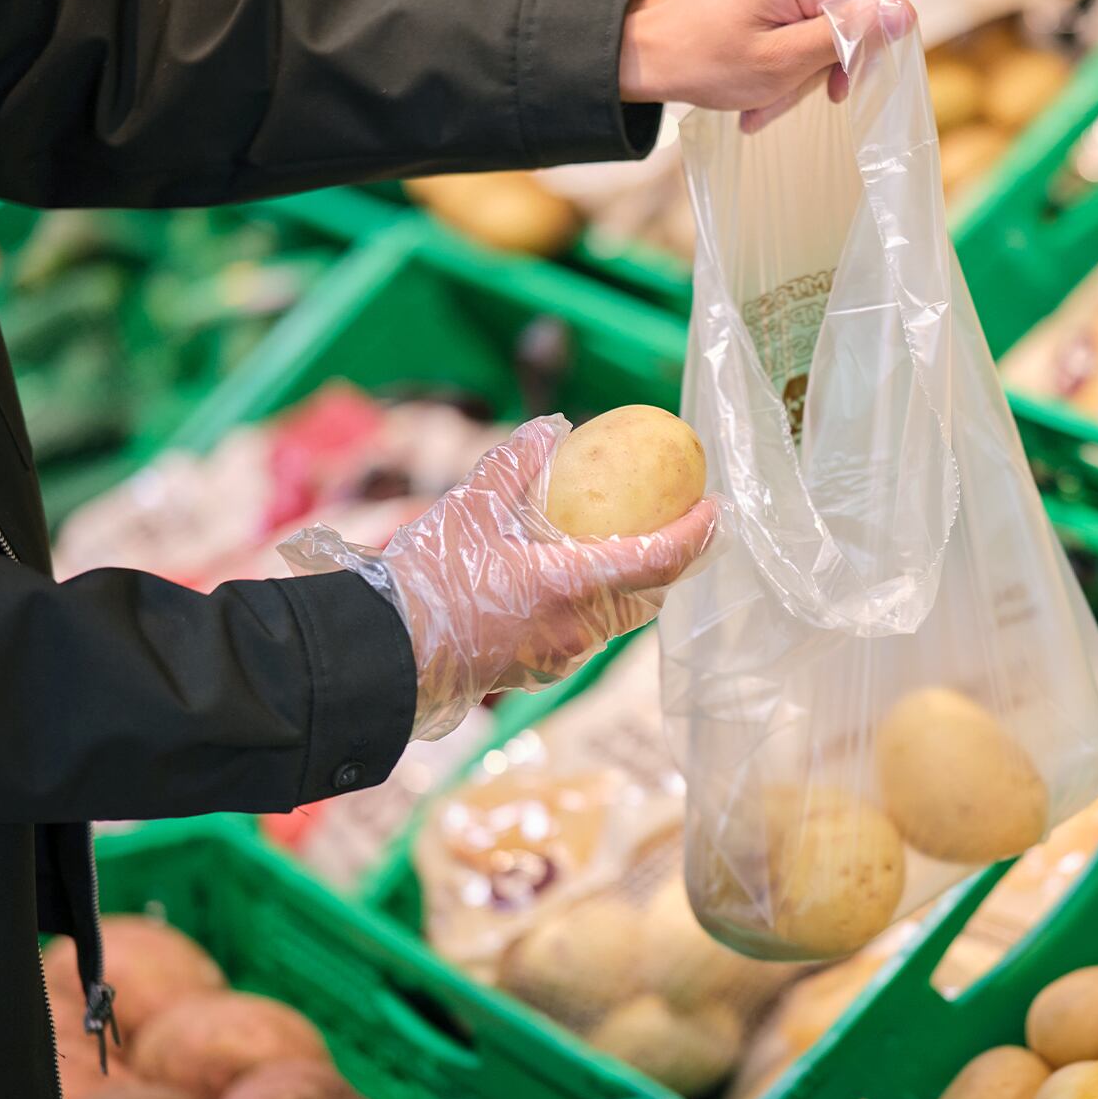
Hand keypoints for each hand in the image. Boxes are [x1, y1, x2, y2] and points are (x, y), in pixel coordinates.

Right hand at [280, 416, 717, 739]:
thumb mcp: (468, 508)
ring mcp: (559, 656)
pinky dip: (597, 603)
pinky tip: (572, 578)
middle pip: (649, 597)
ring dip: (633, 584)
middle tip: (678, 522)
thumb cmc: (424, 583)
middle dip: (672, 561)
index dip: (696, 533)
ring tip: (627, 544)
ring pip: (619, 620)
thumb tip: (553, 427)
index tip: (716, 507)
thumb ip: (515, 465)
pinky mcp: (537, 671)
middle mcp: (579, 629)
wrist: (381, 657)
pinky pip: (585, 634)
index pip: (661, 561)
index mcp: (573, 587)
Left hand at [618, 0, 908, 132]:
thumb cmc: (701, 61)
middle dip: (822, 68)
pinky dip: (788, 56)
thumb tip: (903, 16)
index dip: (868, 55)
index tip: (838, 91)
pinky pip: (805, 18)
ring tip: (762, 99)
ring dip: (801, 71)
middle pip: (851, 16)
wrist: (646, 51)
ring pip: (828, 25)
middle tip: (780, 100)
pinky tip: (762, 81)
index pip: (876, 6)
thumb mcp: (780, 63)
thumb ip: (845, 38)